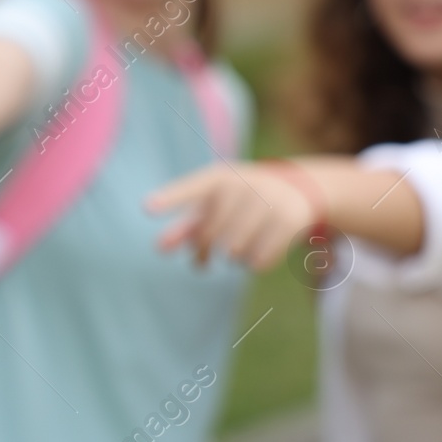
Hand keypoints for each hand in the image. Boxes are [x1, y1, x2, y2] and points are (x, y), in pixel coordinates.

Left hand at [148, 162, 321, 269]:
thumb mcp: (214, 206)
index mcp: (217, 178)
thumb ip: (186, 226)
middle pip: (209, 235)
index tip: (147, 209)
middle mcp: (242, 184)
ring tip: (233, 251)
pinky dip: (254, 264)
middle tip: (200, 258)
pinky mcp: (289, 219)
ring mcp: (267, 200)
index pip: (190, 190)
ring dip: (231, 258)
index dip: (169, 199)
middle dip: (202, 250)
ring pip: (234, 251)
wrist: (294, 189)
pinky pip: (260, 258)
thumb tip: (160, 248)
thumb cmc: (240, 201)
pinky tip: (254, 258)